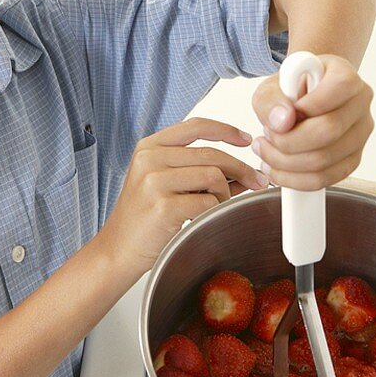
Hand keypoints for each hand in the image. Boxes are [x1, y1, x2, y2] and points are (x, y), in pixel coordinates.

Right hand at [99, 117, 267, 273]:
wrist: (118, 250)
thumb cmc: (143, 218)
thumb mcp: (165, 184)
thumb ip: (198, 171)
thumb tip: (244, 170)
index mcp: (149, 147)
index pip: (195, 126)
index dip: (226, 130)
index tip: (245, 138)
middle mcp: (150, 159)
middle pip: (211, 153)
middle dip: (241, 169)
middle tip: (257, 181)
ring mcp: (154, 182)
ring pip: (213, 176)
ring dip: (226, 194)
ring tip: (220, 206)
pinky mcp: (163, 207)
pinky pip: (207, 202)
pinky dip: (216, 210)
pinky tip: (207, 217)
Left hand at [251, 54, 373, 189]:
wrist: (301, 101)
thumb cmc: (290, 91)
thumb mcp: (271, 87)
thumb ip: (270, 100)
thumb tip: (282, 123)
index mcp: (345, 75)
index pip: (339, 88)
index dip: (308, 105)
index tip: (285, 112)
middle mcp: (360, 104)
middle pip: (329, 131)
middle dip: (288, 140)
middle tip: (267, 136)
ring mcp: (360, 134)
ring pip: (324, 160)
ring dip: (285, 162)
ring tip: (266, 150)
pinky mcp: (352, 159)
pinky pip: (324, 179)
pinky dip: (294, 179)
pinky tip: (276, 168)